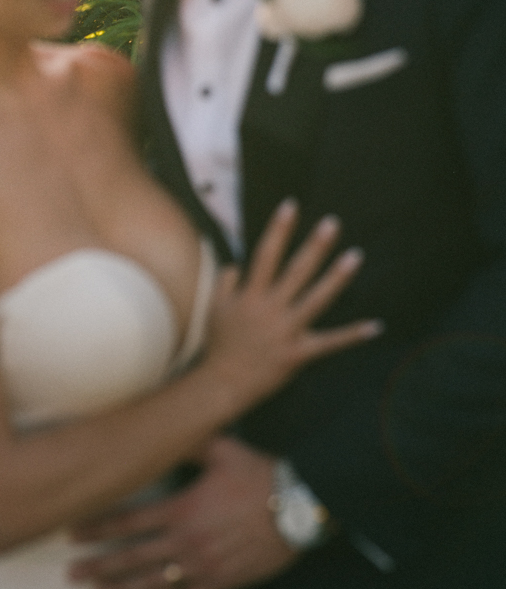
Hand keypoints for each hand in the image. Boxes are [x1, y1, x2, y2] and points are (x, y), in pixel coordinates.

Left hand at [68, 437, 297, 588]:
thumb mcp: (223, 449)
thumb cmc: (260, 475)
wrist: (300, 509)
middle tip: (70, 573)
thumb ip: (189, 440)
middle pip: (132, 559)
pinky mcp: (220, 583)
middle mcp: (187, 543)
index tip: (72, 533)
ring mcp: (203, 567)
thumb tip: (165, 423)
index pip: (129, 523)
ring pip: (153, 584)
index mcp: (183, 510)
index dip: (98, 529)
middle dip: (98, 566)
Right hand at [205, 199, 382, 407]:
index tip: (291, 205)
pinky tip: (376, 326)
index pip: (266, 254)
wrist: (221, 382)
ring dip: (337, 278)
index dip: (279, 229)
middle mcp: (270, 308)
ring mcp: (286, 330)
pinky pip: (330, 343)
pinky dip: (353, 335)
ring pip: (316, 299)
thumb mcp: (214, 307)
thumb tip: (236, 264)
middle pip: (296, 271)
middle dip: (314, 246)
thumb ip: (224, 281)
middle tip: (332, 223)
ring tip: (355, 256)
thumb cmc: (218, 343)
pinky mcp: (298, 353)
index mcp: (250, 294)